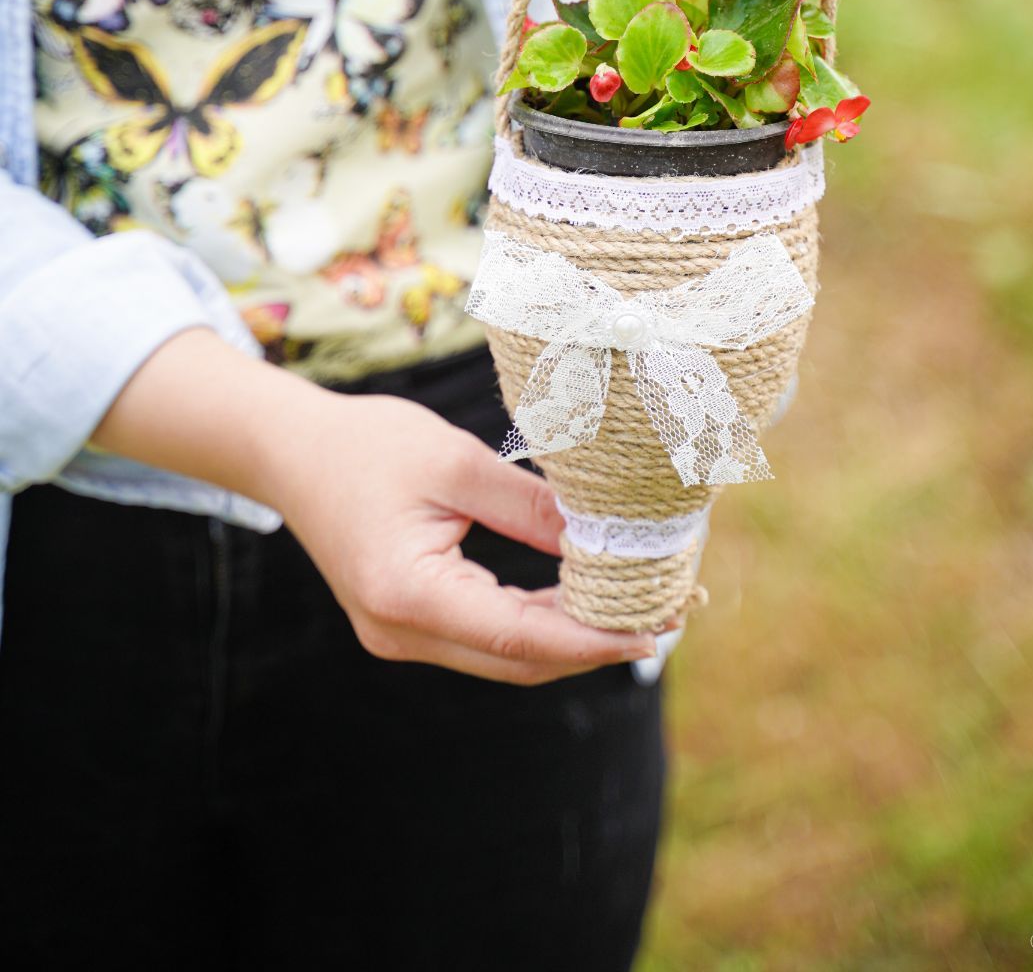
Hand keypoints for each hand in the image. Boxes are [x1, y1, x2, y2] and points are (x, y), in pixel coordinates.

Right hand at [269, 390, 659, 682]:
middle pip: (519, 660)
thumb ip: (529, 507)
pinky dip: (537, 624)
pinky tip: (581, 598)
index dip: (594, 638)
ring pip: (506, 657)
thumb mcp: (457, 463)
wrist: (291, 451)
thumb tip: (605, 539)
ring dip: (571, 636)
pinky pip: (485, 639)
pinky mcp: (406, 624)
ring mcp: (399, 636)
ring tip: (638, 604)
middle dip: (596, 642)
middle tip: (669, 610)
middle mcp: (399, 632)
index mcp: (407, 593)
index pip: (520, 637)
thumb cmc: (369, 445)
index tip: (657, 627)